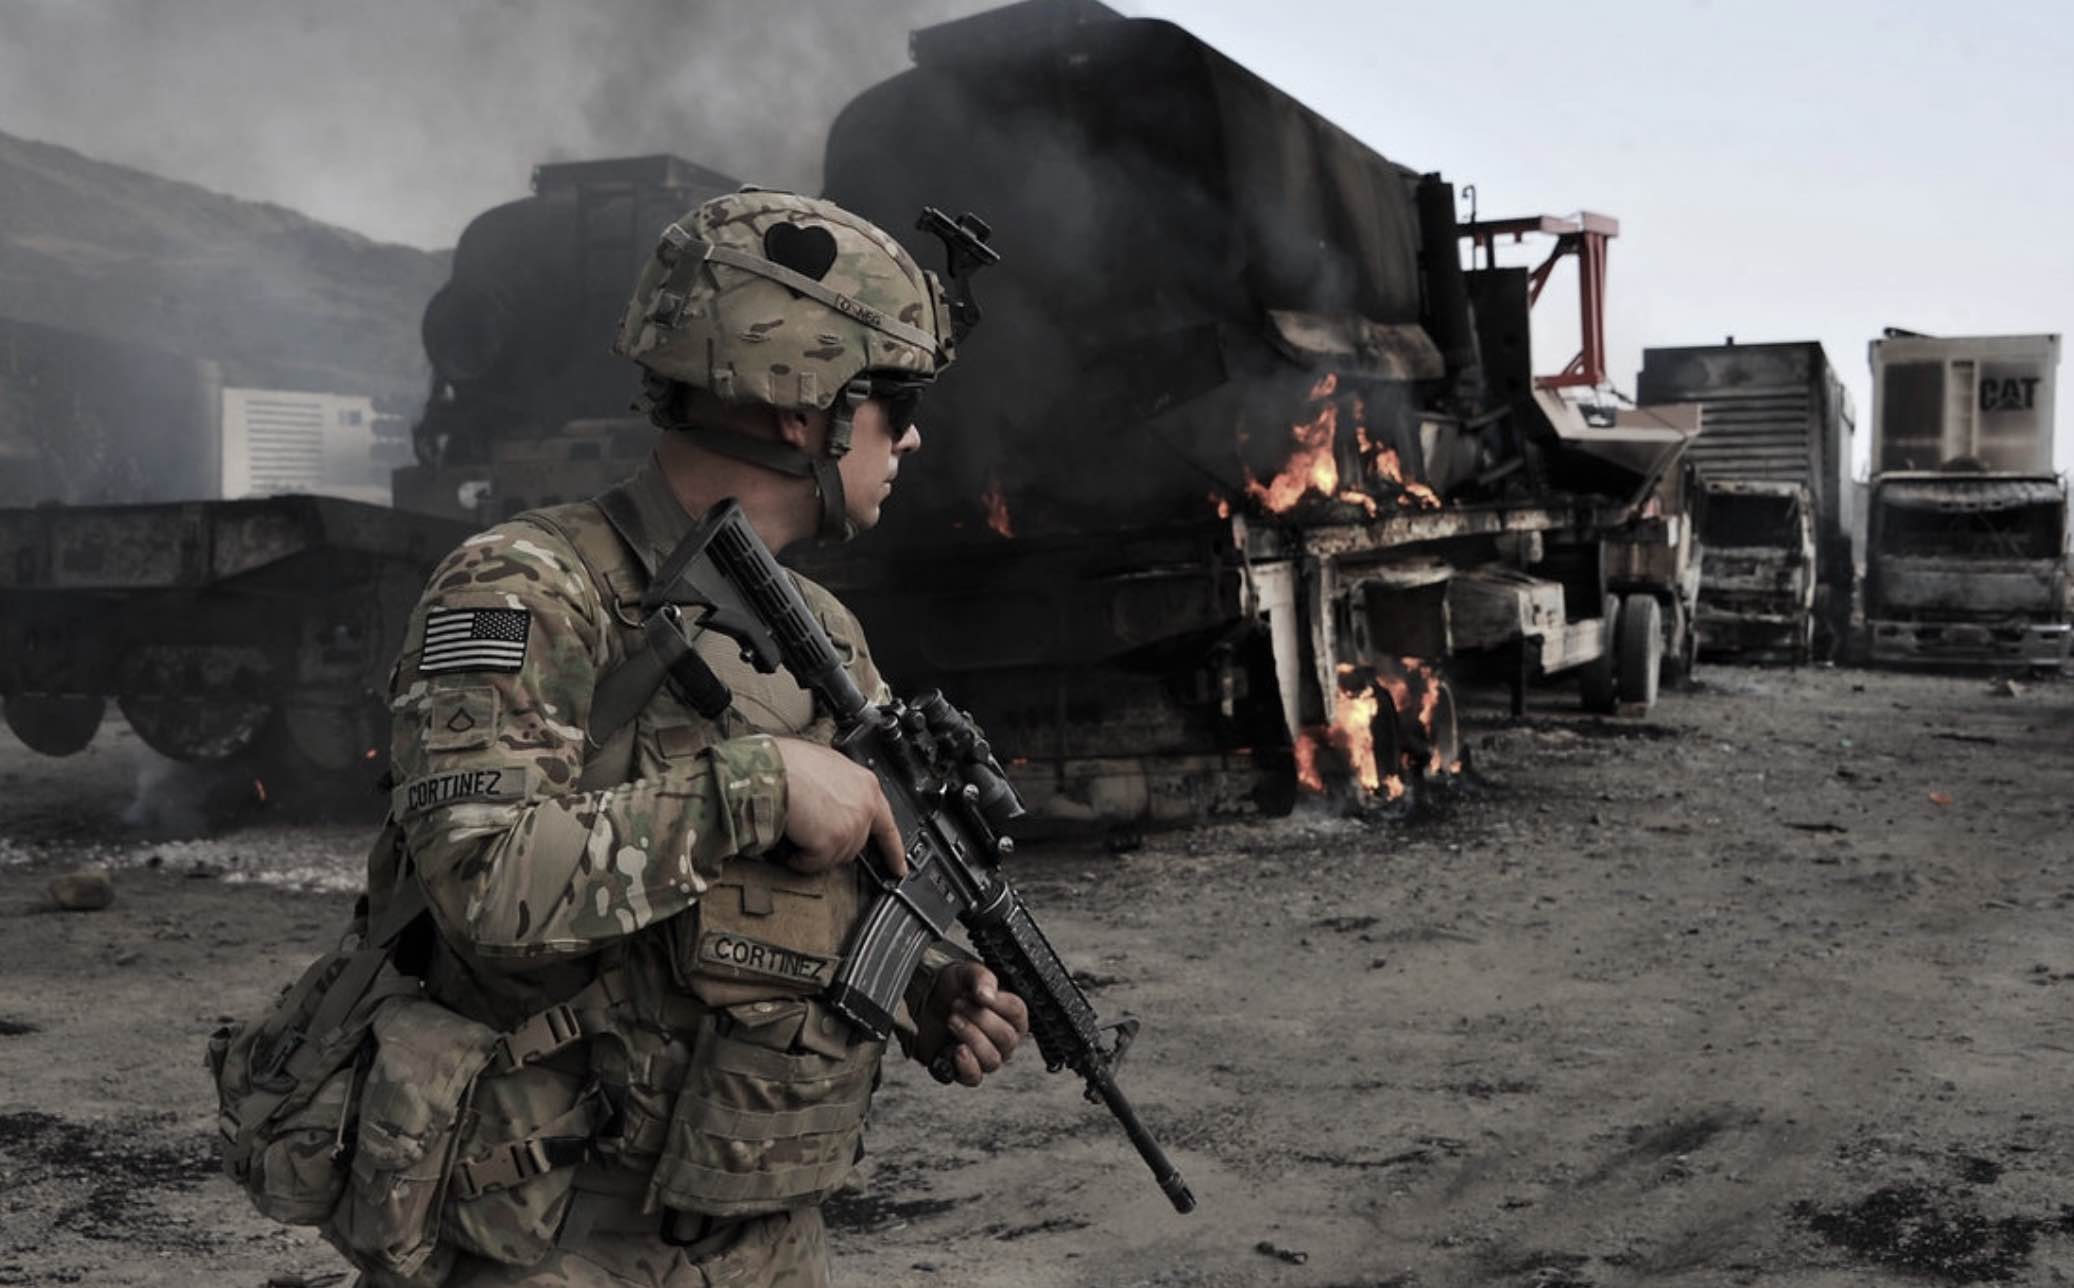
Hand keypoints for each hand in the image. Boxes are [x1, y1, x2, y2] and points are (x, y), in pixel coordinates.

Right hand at [772, 737, 905, 876]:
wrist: (768, 771)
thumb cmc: (786, 764)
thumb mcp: (826, 766)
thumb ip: (840, 788)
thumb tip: (834, 804)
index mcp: (865, 785)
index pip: (887, 825)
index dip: (893, 850)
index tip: (900, 868)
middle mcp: (864, 806)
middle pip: (855, 844)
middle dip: (833, 845)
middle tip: (811, 833)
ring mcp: (851, 826)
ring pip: (835, 855)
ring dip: (814, 851)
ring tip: (797, 830)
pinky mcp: (832, 842)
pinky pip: (815, 863)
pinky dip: (800, 860)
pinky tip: (791, 844)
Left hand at [920, 962, 1028, 1086]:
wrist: (922, 999)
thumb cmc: (951, 987)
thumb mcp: (967, 972)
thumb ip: (982, 978)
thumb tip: (987, 995)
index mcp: (1010, 1015)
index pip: (1018, 1013)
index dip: (999, 1004)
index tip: (979, 994)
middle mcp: (1003, 1040)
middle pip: (1006, 1038)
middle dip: (979, 1019)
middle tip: (957, 1004)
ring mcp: (985, 1056)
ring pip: (992, 1059)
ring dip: (971, 1037)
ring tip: (952, 1020)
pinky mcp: (963, 1069)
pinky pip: (974, 1078)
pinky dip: (966, 1065)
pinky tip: (956, 1049)